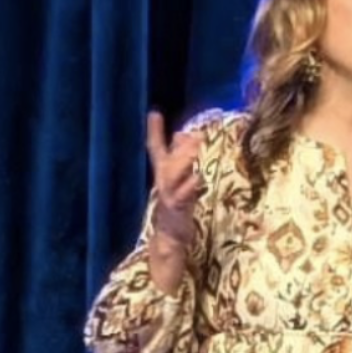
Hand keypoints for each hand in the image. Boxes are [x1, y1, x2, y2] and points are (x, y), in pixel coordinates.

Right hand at [145, 112, 203, 290]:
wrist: (169, 239)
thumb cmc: (177, 206)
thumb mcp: (178, 180)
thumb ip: (180, 158)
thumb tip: (185, 135)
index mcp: (163, 175)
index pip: (156, 150)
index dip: (155, 132)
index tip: (154, 113)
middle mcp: (163, 184)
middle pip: (165, 162)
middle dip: (178, 147)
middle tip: (194, 133)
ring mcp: (169, 198)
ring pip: (172, 177)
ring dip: (184, 162)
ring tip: (196, 148)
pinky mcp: (176, 212)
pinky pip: (181, 197)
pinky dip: (189, 187)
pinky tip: (197, 177)